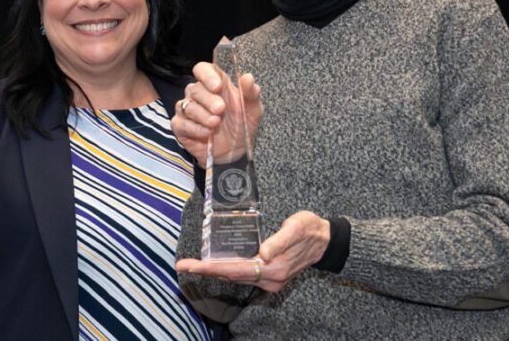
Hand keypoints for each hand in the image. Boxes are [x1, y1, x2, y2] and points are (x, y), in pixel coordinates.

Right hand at [173, 62, 262, 167]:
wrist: (234, 153)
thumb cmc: (241, 126)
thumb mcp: (252, 110)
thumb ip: (251, 93)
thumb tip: (247, 77)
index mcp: (215, 85)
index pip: (202, 69)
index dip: (206, 75)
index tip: (217, 86)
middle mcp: (198, 94)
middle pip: (195, 89)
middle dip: (208, 100)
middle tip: (221, 110)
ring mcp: (187, 109)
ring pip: (187, 106)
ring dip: (203, 116)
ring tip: (216, 124)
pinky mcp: (180, 126)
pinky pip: (181, 123)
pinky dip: (195, 129)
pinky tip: (207, 134)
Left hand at [175, 211, 329, 292]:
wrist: (327, 241)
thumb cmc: (310, 229)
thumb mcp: (296, 228)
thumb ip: (279, 241)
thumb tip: (263, 254)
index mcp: (274, 269)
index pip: (234, 270)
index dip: (209, 268)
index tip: (190, 266)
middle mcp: (270, 279)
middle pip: (231, 275)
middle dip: (205, 270)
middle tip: (182, 265)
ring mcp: (270, 279)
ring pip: (235, 276)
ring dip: (214, 271)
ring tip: (192, 265)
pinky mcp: (270, 275)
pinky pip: (243, 274)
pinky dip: (227, 270)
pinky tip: (215, 264)